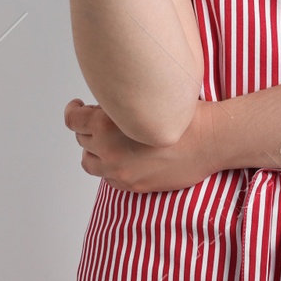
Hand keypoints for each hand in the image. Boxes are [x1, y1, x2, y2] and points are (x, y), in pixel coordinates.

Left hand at [64, 97, 222, 193]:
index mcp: (106, 125)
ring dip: (95, 150)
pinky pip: (108, 178)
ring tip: (108, 142)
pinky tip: (124, 156)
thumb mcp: (144, 96)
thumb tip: (104, 100)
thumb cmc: (182, 113)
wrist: (208, 139)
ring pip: (90, 162)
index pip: (73, 120)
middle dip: (89, 128)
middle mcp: (108, 151)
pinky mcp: (133, 185)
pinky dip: (110, 167)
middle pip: (82, 140)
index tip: (78, 107)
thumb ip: (119, 101)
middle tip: (103, 121)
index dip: (73, 111)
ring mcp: (120, 171)